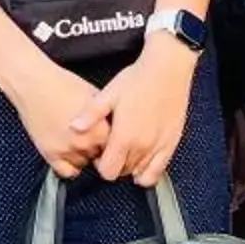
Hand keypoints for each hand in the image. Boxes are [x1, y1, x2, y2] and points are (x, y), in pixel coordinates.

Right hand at [11, 59, 112, 176]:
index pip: (115, 147)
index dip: (112, 141)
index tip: (108, 137)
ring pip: (84, 164)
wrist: (34, 84)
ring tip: (77, 138)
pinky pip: (67, 172)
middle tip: (90, 134)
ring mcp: (66, 150)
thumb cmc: (61, 84)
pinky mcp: (50, 154)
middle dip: (97, 147)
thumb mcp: (94, 94)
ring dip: (83, 155)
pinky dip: (70, 166)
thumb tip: (117, 124)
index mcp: (99, 129)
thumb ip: (106, 114)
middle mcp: (84, 143)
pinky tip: (69, 152)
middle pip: (100, 156)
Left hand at [93, 35, 195, 184]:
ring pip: (139, 174)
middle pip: (122, 173)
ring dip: (130, 167)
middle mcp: (142, 147)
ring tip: (127, 149)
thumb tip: (73, 127)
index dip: (100, 164)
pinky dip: (148, 171)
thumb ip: (90, 114)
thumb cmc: (138, 80)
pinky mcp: (171, 144)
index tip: (100, 151)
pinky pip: (158, 171)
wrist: (167, 69)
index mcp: (124, 137)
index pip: (107, 171)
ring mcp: (158, 147)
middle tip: (112, 146)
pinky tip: (142, 158)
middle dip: (114, 163)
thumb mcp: (109, 94)